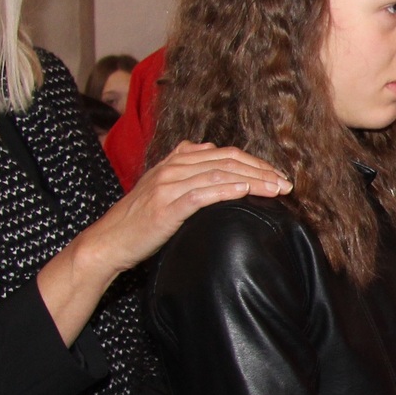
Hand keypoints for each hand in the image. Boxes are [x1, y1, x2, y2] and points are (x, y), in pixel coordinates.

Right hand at [82, 142, 290, 275]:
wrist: (109, 241)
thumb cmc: (139, 220)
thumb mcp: (162, 187)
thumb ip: (185, 168)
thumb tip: (211, 153)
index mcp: (176, 160)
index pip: (225, 153)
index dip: (254, 162)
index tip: (277, 175)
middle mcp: (173, 167)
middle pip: (227, 161)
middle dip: (261, 171)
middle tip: (286, 184)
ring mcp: (168, 186)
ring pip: (219, 175)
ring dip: (252, 181)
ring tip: (276, 190)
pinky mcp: (165, 207)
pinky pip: (201, 194)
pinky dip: (226, 190)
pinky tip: (245, 192)